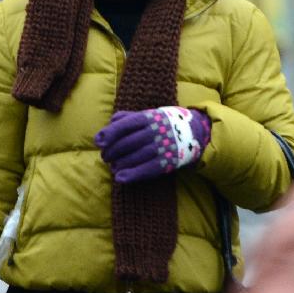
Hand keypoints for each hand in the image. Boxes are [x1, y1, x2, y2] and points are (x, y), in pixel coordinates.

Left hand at [95, 106, 210, 183]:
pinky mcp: (167, 162)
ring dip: (120, 164)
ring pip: (135, 157)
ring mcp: (162, 147)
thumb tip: (110, 123)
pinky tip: (120, 178)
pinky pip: (147, 169)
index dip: (110, 133)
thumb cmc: (163, 123)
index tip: (98, 141)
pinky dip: (132, 174)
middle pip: (128, 142)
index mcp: (148, 118)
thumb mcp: (148, 114)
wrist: (194, 131)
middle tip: (105, 157)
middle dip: (112, 151)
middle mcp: (155, 131)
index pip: (126, 125)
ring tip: (113, 167)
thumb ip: (127, 117)